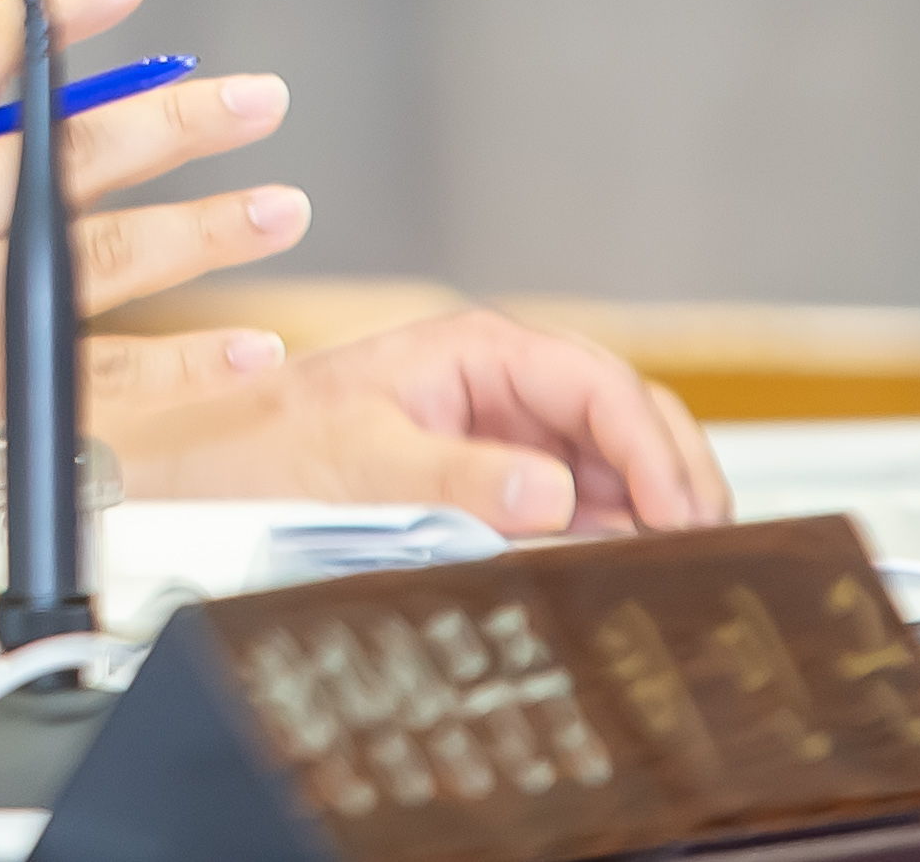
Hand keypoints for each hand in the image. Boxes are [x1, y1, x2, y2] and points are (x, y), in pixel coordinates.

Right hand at [0, 0, 306, 627]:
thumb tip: (39, 121)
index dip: (56, 10)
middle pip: (73, 150)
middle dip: (180, 118)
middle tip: (258, 98)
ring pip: (113, 255)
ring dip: (211, 227)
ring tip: (283, 205)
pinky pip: (114, 378)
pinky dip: (190, 363)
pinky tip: (250, 345)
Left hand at [104, 306, 730, 536]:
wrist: (214, 464)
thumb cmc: (272, 440)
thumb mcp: (359, 458)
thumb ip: (456, 474)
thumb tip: (554, 492)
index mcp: (479, 349)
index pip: (601, 385)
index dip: (653, 448)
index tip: (680, 513)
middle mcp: (506, 384)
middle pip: (629, 419)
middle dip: (676, 476)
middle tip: (706, 547)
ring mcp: (509, 432)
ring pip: (618, 464)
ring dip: (654, 509)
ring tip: (680, 567)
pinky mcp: (502, 479)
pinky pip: (584, 502)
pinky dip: (617, 533)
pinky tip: (631, 570)